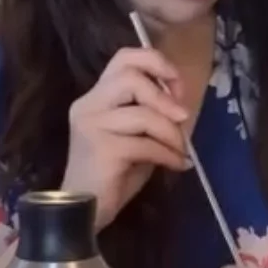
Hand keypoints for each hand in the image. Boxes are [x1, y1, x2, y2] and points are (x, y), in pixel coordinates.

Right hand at [63, 46, 189, 230]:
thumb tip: (182, 106)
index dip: (156, 62)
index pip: (124, 57)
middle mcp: (89, 104)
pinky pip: (146, 144)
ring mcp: (92, 125)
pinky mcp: (101, 148)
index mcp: (96, 96)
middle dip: (165, 95)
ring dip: (171, 133)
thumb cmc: (112, 175)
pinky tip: (177, 166)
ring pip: (143, 113)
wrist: (85, 211)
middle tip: (182, 117)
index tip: (177, 86)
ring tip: (180, 150)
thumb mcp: (135, 136)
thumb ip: (151, 114)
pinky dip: (168, 155)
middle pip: (131, 75)